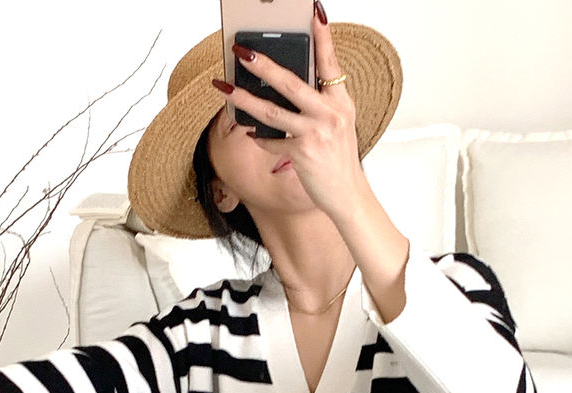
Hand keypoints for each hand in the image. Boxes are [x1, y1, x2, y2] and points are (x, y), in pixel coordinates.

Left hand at [220, 9, 366, 220]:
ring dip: (244, 98)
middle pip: (290, 82)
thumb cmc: (339, 160)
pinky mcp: (302, 152)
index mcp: (341, 101)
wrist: (347, 194)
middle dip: (262, 64)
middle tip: (241, 51)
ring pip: (272, 111)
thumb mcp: (337, 125)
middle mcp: (330, 113)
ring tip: (224, 87)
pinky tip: (250, 133)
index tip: (313, 12)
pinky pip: (272, 140)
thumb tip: (287, 87)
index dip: (322, 37)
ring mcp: (316, 132)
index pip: (330, 62)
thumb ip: (318, 104)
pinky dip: (259, 138)